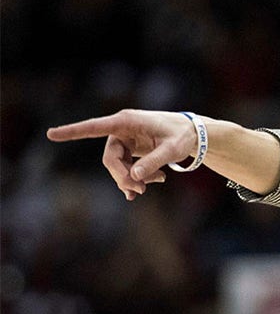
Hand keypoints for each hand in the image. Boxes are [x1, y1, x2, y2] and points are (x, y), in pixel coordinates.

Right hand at [46, 109, 197, 200]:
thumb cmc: (183, 136)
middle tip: (141, 190)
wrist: (193, 134)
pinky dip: (134, 179)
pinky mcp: (130, 149)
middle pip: (110, 159)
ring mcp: (125, 140)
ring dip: (133, 179)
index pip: (94, 127)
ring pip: (117, 166)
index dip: (73, 132)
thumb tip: (133, 178)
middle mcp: (121, 129)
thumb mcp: (172, 150)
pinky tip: (141, 190)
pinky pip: (124, 168)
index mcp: (127, 122)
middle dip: (122, 177)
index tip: (51, 134)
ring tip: (159, 181)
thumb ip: (153, 163)